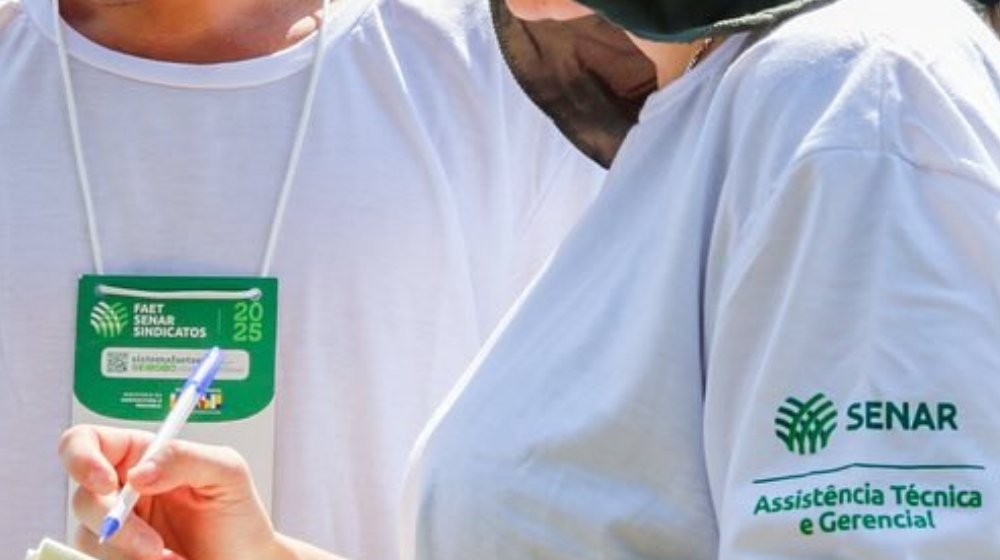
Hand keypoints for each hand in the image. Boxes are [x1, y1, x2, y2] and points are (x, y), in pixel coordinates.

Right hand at [59, 425, 279, 559]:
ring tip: (171, 558)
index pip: (85, 442)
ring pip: (88, 540)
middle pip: (84, 499)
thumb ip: (184, 458)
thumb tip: (137, 473)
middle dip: (117, 525)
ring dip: (127, 555)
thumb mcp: (227, 472)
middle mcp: (121, 490)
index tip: (106, 485)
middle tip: (154, 546)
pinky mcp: (118, 557)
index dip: (81, 458)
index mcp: (141, 455)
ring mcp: (116, 528)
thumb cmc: (238, 512)